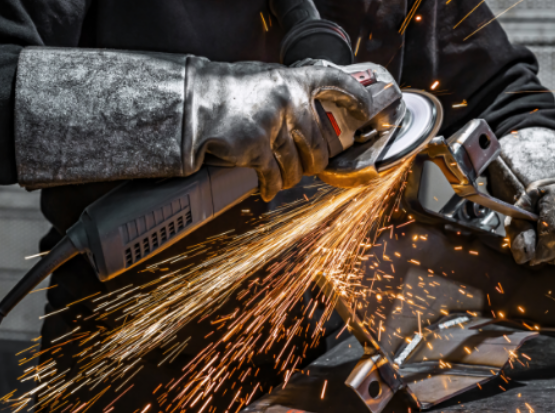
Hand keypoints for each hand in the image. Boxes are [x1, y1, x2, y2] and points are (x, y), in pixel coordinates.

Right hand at [187, 59, 373, 200]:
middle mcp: (287, 101)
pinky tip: (267, 189)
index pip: (335, 82)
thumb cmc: (221, 92)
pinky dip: (271, 187)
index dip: (355, 97)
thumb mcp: (260, 80)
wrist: (190, 104)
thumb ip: (286, 94)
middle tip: (312, 166)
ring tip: (283, 178)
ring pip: (296, 165)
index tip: (364, 111)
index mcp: (290, 80)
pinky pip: (273, 177)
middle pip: (317, 143)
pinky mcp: (256, 148)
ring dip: (291, 177)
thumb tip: (307, 113)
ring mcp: (272, 125)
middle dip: (316, 162)